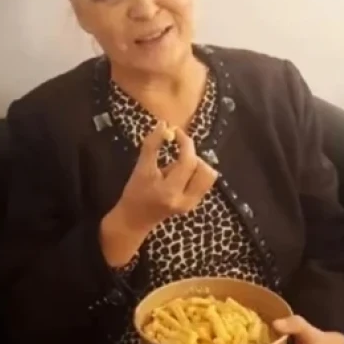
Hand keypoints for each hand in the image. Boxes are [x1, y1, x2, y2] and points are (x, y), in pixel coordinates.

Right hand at [99, 125, 216, 266]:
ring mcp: (192, 204)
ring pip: (209, 176)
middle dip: (192, 155)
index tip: (176, 131)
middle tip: (176, 152)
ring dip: (196, 164)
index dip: (185, 143)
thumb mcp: (140, 168)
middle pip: (205, 170)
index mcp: (170, 191)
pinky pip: (204, 182)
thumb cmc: (134, 193)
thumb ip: (152, 145)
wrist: (134, 219)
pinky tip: (179, 174)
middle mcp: (186, 200)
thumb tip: (164, 124)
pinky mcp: (194, 204)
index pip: (188, 162)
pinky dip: (195, 172)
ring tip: (179, 165)